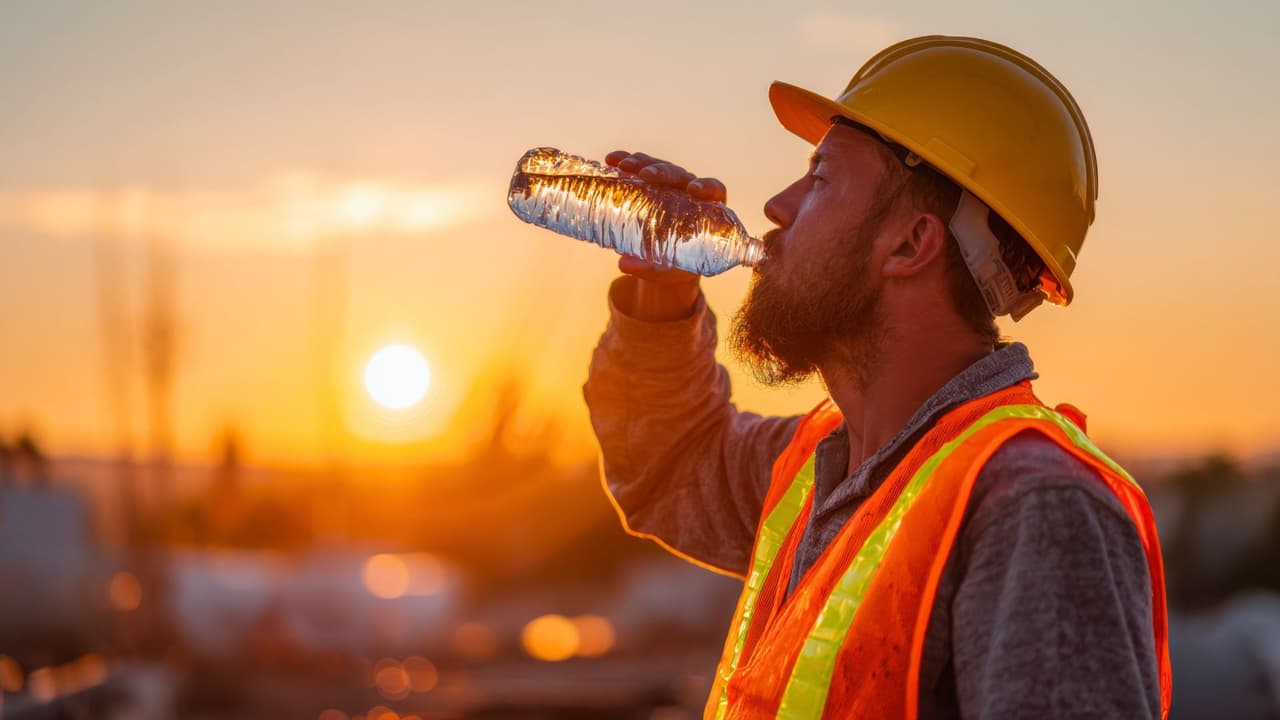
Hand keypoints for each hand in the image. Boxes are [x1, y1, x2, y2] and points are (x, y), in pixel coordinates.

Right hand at [602, 151, 726, 319]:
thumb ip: (650, 268)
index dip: (706, 186)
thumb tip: (625, 264)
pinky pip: (638, 167)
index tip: (694, 190)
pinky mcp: (648, 182)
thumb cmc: (675, 266)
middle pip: (679, 174)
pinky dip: (625, 161)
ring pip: (658, 166)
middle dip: (663, 171)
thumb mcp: (666, 270)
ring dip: (641, 162)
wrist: (663, 260)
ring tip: (622, 165)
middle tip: (645, 175)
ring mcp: (668, 184)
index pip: (713, 189)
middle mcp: (688, 191)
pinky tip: (611, 160)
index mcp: (706, 210)